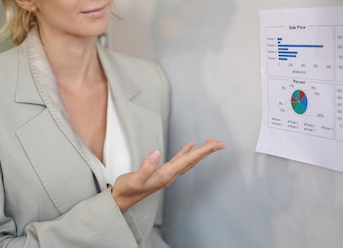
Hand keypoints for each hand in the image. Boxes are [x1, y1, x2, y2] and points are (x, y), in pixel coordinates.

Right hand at [111, 139, 225, 211]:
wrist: (122, 198)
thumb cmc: (128, 189)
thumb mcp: (135, 179)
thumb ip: (146, 167)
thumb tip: (156, 153)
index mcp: (166, 175)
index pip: (188, 160)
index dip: (202, 151)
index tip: (215, 145)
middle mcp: (170, 174)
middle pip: (193, 161)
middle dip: (207, 151)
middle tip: (220, 143)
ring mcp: (167, 173)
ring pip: (188, 160)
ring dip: (200, 152)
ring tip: (211, 143)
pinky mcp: (162, 171)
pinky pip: (179, 160)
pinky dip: (186, 152)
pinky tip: (190, 146)